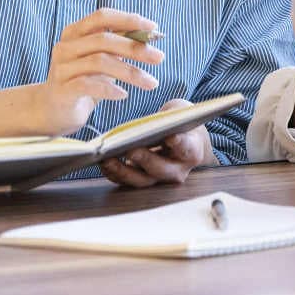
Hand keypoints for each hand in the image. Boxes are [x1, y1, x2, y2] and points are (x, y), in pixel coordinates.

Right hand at [33, 8, 166, 135]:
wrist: (53, 111)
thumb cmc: (82, 81)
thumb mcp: (101, 60)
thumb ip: (118, 45)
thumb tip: (149, 34)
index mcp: (74, 32)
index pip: (102, 16)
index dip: (128, 19)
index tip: (153, 28)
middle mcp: (65, 47)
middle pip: (104, 39)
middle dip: (135, 48)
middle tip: (159, 57)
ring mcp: (61, 68)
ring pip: (100, 62)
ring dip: (130, 72)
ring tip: (151, 83)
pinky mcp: (61, 90)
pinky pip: (88, 85)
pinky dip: (109, 89)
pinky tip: (123, 94)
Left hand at [100, 107, 214, 188]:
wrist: (183, 141)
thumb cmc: (180, 124)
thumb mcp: (179, 113)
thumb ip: (169, 117)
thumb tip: (149, 124)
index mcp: (192, 150)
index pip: (187, 148)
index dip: (179, 144)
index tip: (170, 137)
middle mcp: (178, 170)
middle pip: (161, 169)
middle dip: (145, 159)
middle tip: (131, 150)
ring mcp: (160, 179)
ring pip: (142, 180)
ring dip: (123, 171)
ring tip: (107, 158)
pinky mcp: (144, 181)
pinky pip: (127, 181)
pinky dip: (114, 173)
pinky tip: (103, 162)